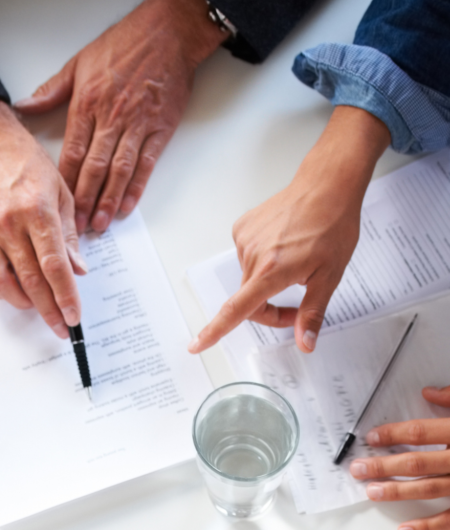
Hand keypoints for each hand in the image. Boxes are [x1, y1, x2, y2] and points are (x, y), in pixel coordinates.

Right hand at [0, 100, 85, 338]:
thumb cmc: (26, 163)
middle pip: (31, 280)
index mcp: (37, 211)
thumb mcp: (60, 191)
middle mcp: (9, 224)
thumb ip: (70, 235)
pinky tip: (11, 292)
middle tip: (61, 327)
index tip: (73, 317)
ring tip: (37, 307)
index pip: (54, 265)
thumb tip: (79, 271)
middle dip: (49, 310)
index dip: (65, 296)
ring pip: (2, 284)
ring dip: (22, 303)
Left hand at [16, 0, 221, 233]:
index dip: (65, 183)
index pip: (72, 152)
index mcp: (88, 104)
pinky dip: (137, 187)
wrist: (168, 32)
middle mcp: (111, 118)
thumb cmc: (125, 44)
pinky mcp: (160, 129)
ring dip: (109, 200)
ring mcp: (137, 125)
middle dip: (84, 200)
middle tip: (78, 227)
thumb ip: (51, 90)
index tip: (58, 204)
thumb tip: (24, 106)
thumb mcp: (80, 62)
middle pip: (94, 168)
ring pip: (119, 170)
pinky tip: (128, 206)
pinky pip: (146, 164)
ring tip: (100, 224)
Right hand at [189, 107, 390, 353]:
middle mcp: (253, 255)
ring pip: (249, 280)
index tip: (196, 345)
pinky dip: (261, 261)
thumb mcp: (330, 276)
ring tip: (294, 265)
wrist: (327, 185)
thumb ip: (312, 313)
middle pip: (248, 301)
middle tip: (297, 308)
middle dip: (269, 310)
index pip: (236, 310)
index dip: (215, 331)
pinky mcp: (243, 227)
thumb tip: (305, 343)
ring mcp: (245, 239)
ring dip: (266, 284)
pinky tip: (281, 247)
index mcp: (271, 270)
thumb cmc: (332, 224)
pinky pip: (247, 257)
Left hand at [350, 386, 449, 529]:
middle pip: (418, 463)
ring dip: (397, 492)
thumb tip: (429, 392)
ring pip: (429, 489)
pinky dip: (427, 527)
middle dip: (384, 465)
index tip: (372, 438)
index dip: (394, 434)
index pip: (423, 432)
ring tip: (371, 492)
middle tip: (357, 468)